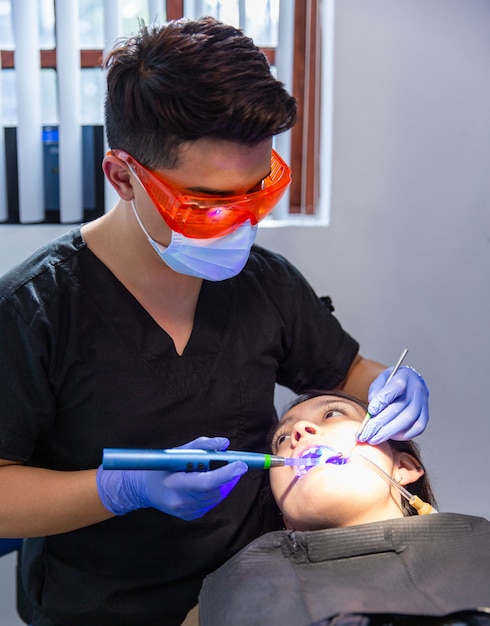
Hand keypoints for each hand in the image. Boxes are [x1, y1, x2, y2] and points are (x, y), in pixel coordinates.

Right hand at [96, 436, 247, 520]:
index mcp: (174, 484)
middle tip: (236, 463)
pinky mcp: (191, 517)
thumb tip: (224, 444)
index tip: (241, 464)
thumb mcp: (178, 451)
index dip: (225, 473)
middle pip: (214, 490)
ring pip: (216, 497)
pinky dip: (216, 491)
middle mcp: (181, 502)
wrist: (144, 489)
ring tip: (220, 470)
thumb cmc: (162, 466)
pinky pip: (211, 503)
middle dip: (229, 476)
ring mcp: (186, 512)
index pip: (205, 482)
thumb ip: (202, 446)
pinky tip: (208, 482)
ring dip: (224, 483)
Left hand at [359, 366, 428, 443]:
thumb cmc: (391, 382)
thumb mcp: (380, 379)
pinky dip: (403, 434)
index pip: (395, 387)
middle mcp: (416, 389)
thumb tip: (373, 406)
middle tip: (367, 433)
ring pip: (409, 420)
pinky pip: (418, 428)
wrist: (407, 382)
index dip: (382, 400)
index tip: (370, 411)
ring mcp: (423, 402)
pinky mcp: (426, 414)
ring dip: (390, 432)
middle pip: (401, 408)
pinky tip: (390, 436)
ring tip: (375, 438)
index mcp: (405, 376)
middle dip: (381, 423)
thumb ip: (375, 390)